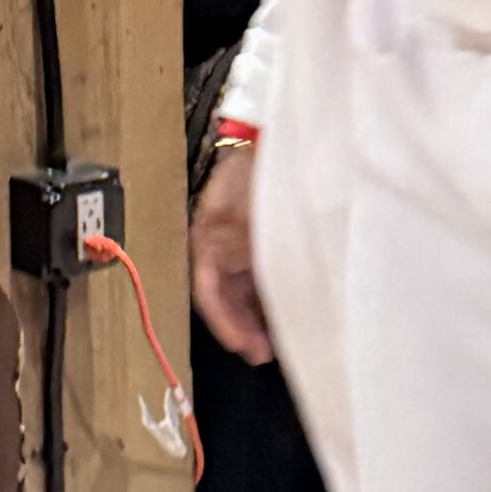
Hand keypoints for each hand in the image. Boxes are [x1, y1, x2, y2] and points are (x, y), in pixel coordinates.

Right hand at [191, 144, 272, 365]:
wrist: (277, 139)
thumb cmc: (259, 173)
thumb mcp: (252, 222)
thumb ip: (257, 262)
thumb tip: (262, 305)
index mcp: (207, 240)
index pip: (208, 294)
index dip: (225, 325)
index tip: (245, 348)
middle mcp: (218, 244)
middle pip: (224, 296)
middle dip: (242, 326)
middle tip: (262, 352)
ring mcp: (237, 242)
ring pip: (240, 289)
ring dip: (254, 314)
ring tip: (275, 337)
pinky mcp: (256, 238)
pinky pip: (255, 275)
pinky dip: (265, 295)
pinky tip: (284, 308)